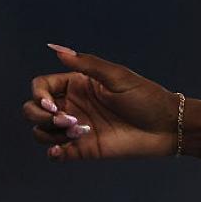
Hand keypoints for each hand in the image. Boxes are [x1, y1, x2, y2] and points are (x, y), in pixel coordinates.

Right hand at [22, 44, 179, 160]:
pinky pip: (55, 152)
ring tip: (77, 132)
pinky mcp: (83, 148)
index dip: (38, 95)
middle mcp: (73, 105)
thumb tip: (56, 49)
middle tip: (67, 120)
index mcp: (77, 85)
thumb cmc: (146, 98)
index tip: (52, 104)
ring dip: (49, 133)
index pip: (41, 86)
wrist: (166, 127)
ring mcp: (76, 128)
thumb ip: (87, 64)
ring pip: (41, 131)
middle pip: (33, 109)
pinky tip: (60, 151)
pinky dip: (52, 152)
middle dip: (40, 115)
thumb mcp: (118, 77)